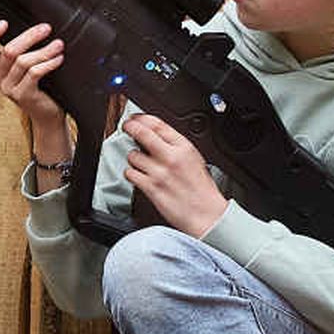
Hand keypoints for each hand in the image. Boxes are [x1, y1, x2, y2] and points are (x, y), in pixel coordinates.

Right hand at [0, 18, 79, 164]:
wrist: (47, 114)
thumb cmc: (40, 87)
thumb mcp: (26, 67)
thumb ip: (24, 51)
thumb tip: (37, 28)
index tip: (4, 23)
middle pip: (9, 51)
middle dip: (30, 36)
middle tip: (46, 28)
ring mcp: (8, 88)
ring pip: (24, 61)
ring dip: (44, 50)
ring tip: (59, 45)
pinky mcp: (22, 95)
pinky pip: (34, 73)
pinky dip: (49, 63)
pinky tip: (58, 59)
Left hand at [119, 111, 228, 237]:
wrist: (207, 215)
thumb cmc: (203, 191)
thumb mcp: (195, 160)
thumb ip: (177, 147)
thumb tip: (157, 136)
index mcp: (184, 148)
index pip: (158, 124)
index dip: (142, 118)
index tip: (135, 118)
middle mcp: (171, 158)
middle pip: (142, 133)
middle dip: (130, 127)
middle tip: (126, 127)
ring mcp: (159, 173)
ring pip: (133, 155)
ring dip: (133, 157)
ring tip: (140, 163)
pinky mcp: (151, 188)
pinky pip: (130, 174)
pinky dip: (131, 174)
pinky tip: (138, 176)